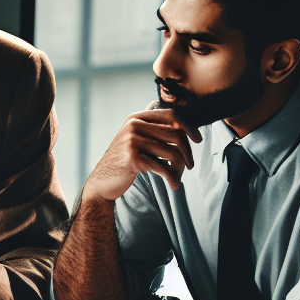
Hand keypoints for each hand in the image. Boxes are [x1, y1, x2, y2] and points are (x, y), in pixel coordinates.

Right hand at [83, 107, 201, 199]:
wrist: (102, 180)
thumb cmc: (124, 161)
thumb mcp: (136, 139)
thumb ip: (154, 130)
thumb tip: (185, 127)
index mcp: (136, 118)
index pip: (171, 115)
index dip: (189, 126)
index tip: (197, 139)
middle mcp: (133, 126)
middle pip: (175, 134)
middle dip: (187, 153)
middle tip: (188, 165)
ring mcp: (132, 141)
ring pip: (172, 152)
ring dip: (180, 168)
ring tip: (177, 177)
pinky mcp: (133, 158)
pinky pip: (162, 167)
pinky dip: (171, 177)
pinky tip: (174, 184)